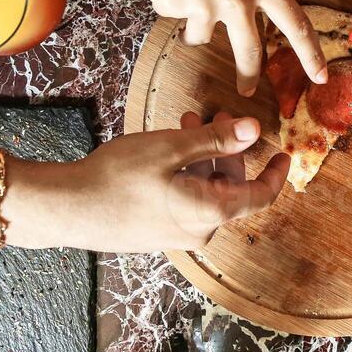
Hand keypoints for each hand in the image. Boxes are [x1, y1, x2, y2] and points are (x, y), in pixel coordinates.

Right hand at [46, 113, 287, 251]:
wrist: (68, 209)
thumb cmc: (117, 177)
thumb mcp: (171, 149)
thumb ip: (216, 140)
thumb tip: (254, 129)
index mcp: (210, 212)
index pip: (260, 196)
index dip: (275, 174)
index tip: (283, 154)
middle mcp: (198, 231)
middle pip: (230, 188)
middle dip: (227, 150)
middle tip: (217, 116)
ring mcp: (175, 235)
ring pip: (204, 191)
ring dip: (202, 157)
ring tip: (186, 122)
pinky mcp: (155, 233)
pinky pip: (183, 201)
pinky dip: (185, 173)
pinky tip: (167, 148)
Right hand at [120, 0, 327, 94]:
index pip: (295, 24)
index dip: (310, 55)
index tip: (320, 76)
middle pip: (249, 52)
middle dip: (248, 76)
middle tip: (246, 91)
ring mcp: (202, 5)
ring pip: (199, 35)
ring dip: (193, 23)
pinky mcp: (172, 6)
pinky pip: (173, 13)